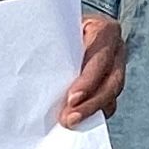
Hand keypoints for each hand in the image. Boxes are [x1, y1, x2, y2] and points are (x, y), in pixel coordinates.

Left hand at [60, 11, 125, 125]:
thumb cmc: (57, 27)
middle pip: (112, 81)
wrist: (66, 27)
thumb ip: (51, 45)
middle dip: (91, 103)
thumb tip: (31, 71)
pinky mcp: (111, 81)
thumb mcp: (56, 29)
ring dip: (92, 110)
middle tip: (69, 119)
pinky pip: (109, 100)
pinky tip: (80, 122)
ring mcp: (117, 66)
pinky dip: (95, 112)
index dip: (88, 81)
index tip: (71, 99)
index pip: (100, 58)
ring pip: (112, 93)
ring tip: (71, 122)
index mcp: (104, 30)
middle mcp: (116, 49)